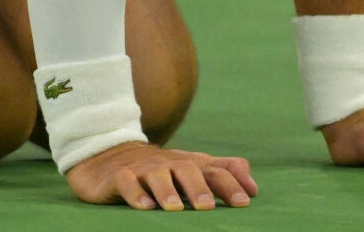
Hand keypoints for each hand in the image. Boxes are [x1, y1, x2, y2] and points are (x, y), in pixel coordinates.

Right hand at [67, 141, 257, 209]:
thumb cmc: (160, 169)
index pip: (214, 170)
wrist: (109, 156)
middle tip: (207, 206)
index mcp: (189, 163)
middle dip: (198, 187)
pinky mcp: (118, 176)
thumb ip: (223, 172)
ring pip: (156, 175)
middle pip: (186, 169)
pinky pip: (126, 181)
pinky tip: (144, 206)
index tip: (244, 202)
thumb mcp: (192, 167)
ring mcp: (142, 169)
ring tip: (175, 208)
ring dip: (167, 190)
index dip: (230, 184)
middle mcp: (168, 164)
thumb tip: (254, 188)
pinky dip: (135, 193)